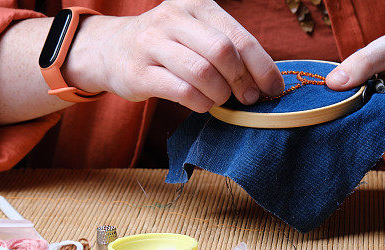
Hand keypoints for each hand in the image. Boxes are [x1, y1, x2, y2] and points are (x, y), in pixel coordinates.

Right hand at [67, 0, 284, 112]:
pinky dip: (201, 103)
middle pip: (222, 52)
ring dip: (220, 94)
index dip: (262, 65)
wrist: (110, 49)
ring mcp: (152, 44)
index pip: (238, 36)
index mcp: (195, 5)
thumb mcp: (196, 33)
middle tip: (247, 97)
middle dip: (242, 80)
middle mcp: (173, 18)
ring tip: (221, 100)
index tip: (274, 87)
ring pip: (202, 73)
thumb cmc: (167, 46)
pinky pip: (182, 92)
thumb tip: (267, 79)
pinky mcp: (139, 73)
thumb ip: (227, 48)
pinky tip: (203, 104)